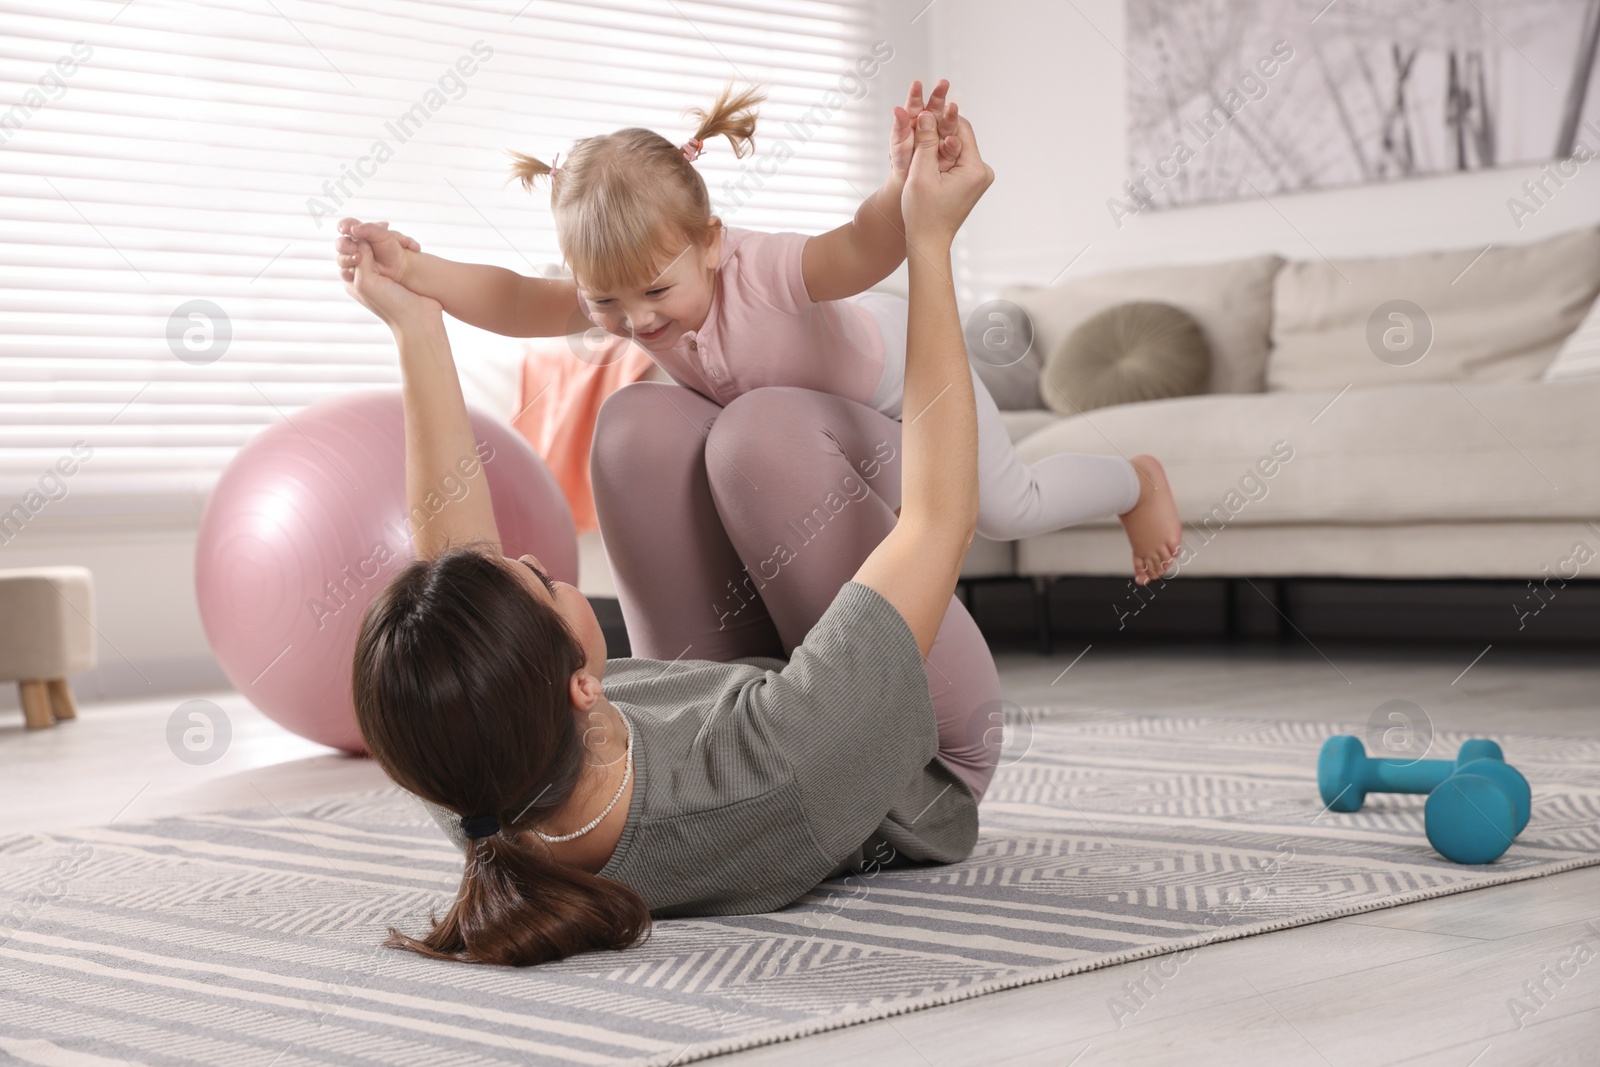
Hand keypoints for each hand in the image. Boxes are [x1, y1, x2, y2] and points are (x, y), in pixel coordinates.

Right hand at [335, 218, 420, 285]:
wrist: (401, 267)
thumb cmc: (393, 248)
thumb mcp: (383, 234)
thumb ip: (369, 229)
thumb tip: (352, 230)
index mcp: (359, 231)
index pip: (346, 225)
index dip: (343, 226)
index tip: (345, 230)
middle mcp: (353, 245)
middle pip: (340, 243)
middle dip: (345, 245)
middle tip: (355, 248)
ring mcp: (352, 259)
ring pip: (341, 258)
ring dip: (347, 258)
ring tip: (359, 258)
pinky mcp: (354, 273)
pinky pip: (344, 273)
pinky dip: (347, 271)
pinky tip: (353, 271)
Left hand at [343, 238, 442, 331]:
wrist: (419, 319)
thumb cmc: (390, 305)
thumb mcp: (366, 281)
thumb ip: (360, 258)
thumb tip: (361, 238)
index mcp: (353, 280)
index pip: (348, 252)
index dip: (354, 239)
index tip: (365, 233)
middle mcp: (366, 276)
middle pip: (364, 247)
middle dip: (371, 236)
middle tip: (383, 227)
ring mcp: (384, 274)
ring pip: (379, 248)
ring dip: (386, 238)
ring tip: (394, 234)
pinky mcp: (400, 273)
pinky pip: (394, 252)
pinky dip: (399, 244)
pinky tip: (406, 242)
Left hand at [888, 79, 960, 180]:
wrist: (912, 181)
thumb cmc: (903, 161)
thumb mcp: (898, 144)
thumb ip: (900, 127)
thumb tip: (898, 110)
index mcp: (915, 119)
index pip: (915, 103)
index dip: (916, 94)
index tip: (916, 84)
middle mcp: (930, 124)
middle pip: (935, 108)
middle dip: (939, 96)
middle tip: (943, 84)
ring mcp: (941, 135)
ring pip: (947, 123)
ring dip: (950, 115)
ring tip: (952, 108)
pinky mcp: (950, 148)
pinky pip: (954, 142)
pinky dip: (955, 139)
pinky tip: (954, 137)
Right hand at [901, 111, 992, 246]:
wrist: (929, 241)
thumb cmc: (923, 214)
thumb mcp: (921, 174)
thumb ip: (926, 142)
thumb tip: (927, 113)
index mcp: (975, 169)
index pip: (961, 128)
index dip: (941, 117)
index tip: (923, 111)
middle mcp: (983, 172)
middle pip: (960, 137)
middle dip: (939, 131)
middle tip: (919, 124)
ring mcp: (978, 178)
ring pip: (957, 148)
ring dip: (938, 143)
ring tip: (919, 142)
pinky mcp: (971, 182)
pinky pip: (956, 160)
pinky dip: (941, 156)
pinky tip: (925, 158)